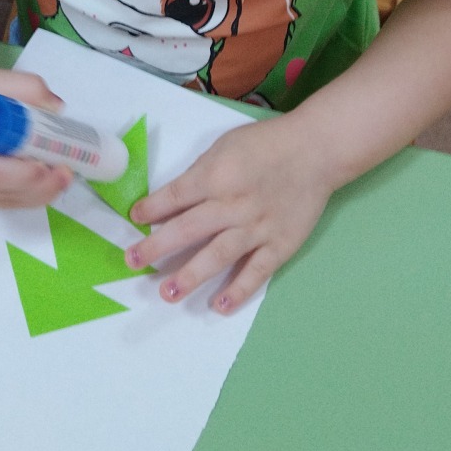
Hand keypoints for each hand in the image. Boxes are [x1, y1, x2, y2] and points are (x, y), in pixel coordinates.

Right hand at [0, 66, 72, 208]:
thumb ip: (26, 86)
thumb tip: (57, 107)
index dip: (23, 175)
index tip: (51, 165)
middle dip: (38, 187)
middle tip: (66, 172)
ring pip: (2, 201)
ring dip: (36, 194)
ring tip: (60, 177)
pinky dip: (23, 195)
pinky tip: (41, 183)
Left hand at [126, 114, 332, 312]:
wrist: (316, 150)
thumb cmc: (266, 144)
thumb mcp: (225, 146)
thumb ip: (200, 174)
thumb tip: (172, 200)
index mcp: (215, 177)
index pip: (175, 197)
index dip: (151, 209)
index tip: (134, 219)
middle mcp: (232, 205)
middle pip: (187, 230)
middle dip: (157, 247)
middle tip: (134, 262)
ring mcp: (257, 228)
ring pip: (218, 256)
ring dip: (191, 276)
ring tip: (168, 293)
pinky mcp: (280, 245)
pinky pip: (256, 272)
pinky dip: (239, 290)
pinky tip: (220, 307)